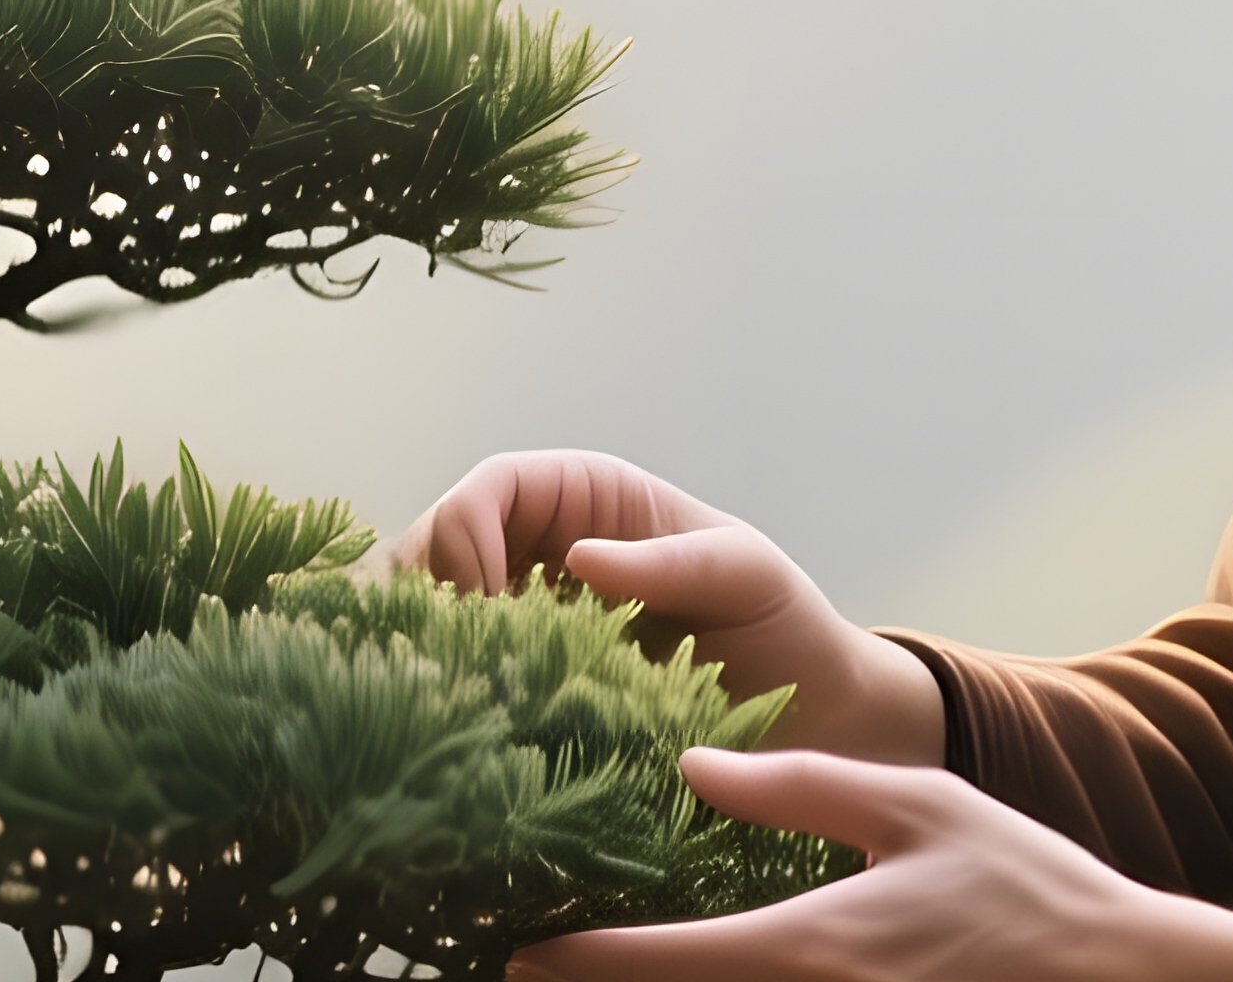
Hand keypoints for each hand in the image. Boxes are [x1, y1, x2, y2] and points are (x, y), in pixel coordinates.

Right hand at [392, 451, 943, 763]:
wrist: (808, 717)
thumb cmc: (781, 623)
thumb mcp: (744, 575)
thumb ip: (672, 563)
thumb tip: (578, 557)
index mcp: (589, 499)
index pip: (493, 488)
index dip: (465, 534)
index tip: (484, 609)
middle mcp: (543, 552)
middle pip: (437, 548)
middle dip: (426, 600)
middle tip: (442, 672)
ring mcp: (528, 624)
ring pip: (432, 619)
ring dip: (424, 656)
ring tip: (445, 710)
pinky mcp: (526, 694)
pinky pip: (460, 686)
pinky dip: (444, 706)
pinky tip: (461, 743)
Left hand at [508, 747, 1232, 981]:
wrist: (1122, 979)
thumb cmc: (1020, 882)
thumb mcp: (909, 805)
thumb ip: (796, 785)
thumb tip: (694, 767)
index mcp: (813, 950)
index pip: (660, 966)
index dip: (575, 963)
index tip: (515, 952)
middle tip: (531, 966)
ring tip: (601, 974)